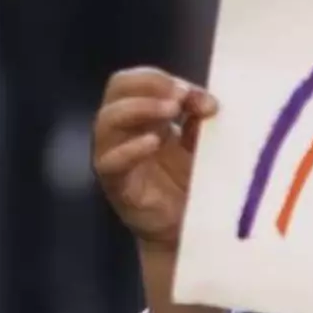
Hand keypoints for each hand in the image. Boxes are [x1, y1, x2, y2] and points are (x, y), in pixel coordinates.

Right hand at [93, 67, 224, 312]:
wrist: (192, 232)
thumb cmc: (196, 184)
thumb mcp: (202, 145)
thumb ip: (200, 119)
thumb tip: (206, 102)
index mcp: (144, 116)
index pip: (138, 80)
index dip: (162, 80)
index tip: (195, 94)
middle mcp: (125, 131)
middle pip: (117, 89)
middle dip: (148, 86)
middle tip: (180, 96)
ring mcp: (116, 156)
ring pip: (107, 120)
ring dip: (138, 108)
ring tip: (170, 111)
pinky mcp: (116, 185)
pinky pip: (110, 162)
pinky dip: (129, 149)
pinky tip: (153, 142)